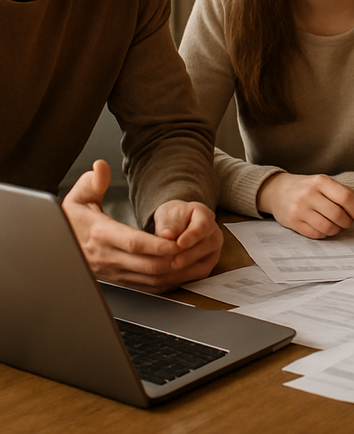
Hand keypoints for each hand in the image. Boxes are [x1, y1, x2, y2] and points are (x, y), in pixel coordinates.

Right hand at [62, 159, 221, 292]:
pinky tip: (182, 271)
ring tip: (194, 260)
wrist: (58, 250)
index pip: (132, 242)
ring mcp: (116, 272)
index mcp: (101, 235)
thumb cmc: (72, 223)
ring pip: (150, 279)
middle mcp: (109, 257)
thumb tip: (100, 167)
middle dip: (172, 259)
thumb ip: (92, 182)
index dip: (155, 244)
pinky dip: (168, 281)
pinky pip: (148, 287)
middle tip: (193, 250)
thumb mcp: (78, 198)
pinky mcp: (121, 282)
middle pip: (146, 264)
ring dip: (174, 272)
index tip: (176, 241)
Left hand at [153, 199, 222, 279]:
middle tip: (173, 262)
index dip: (192, 236)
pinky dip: (184, 277)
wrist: (173, 227)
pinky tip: (170, 276)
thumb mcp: (167, 215)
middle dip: (189, 256)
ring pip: (205, 263)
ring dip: (186, 269)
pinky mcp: (207, 265)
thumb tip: (167, 234)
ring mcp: (212, 251)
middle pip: (208, 246)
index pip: (203, 226)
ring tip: (169, 270)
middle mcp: (213, 233)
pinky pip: (199, 274)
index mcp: (205, 216)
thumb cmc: (172, 219)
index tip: (180, 243)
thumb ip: (168, 224)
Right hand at [258, 172, 353, 238]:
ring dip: (337, 229)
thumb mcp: (328, 185)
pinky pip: (316, 234)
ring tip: (337, 225)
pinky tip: (325, 228)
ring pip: (328, 227)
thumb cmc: (308, 188)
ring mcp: (300, 209)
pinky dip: (325, 234)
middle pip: (338, 214)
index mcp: (321, 181)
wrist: (277, 190)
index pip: (346, 197)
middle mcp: (309, 194)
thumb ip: (350, 194)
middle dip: (348, 222)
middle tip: (349, 222)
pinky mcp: (293, 222)